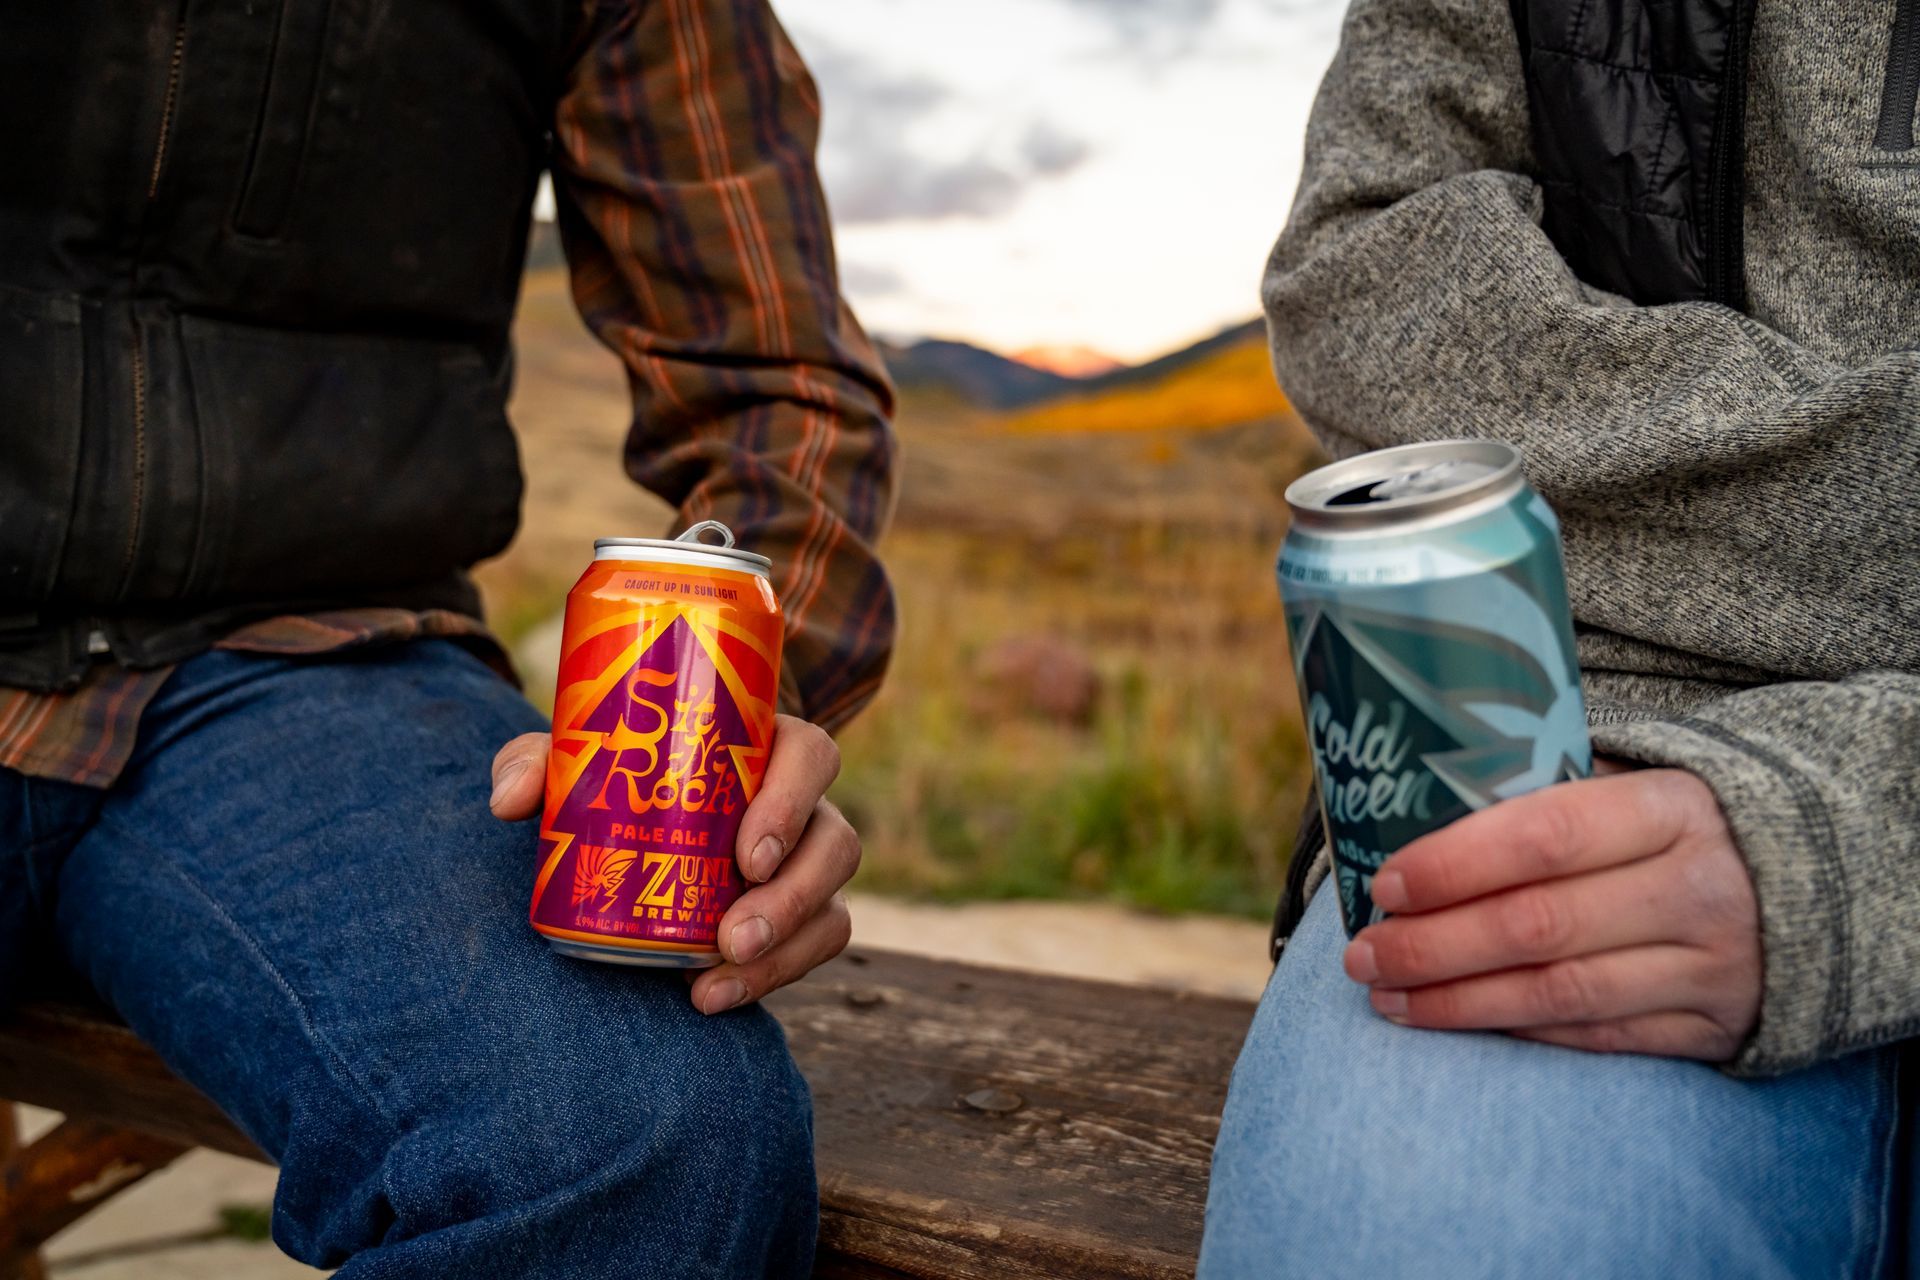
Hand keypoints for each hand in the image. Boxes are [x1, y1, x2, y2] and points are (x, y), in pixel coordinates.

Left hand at [490, 715, 858, 1014]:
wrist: (628, 833)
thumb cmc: (615, 780)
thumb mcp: (575, 764)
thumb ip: (539, 764)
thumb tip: (511, 801)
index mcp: (764, 748)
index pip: (810, 756)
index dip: (793, 803)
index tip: (747, 856)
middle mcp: (800, 807)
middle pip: (836, 840)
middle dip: (794, 894)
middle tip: (733, 935)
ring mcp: (806, 866)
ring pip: (834, 903)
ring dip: (788, 945)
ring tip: (723, 972)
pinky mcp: (801, 919)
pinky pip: (817, 946)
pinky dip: (775, 976)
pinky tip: (711, 996)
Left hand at [1342, 766, 1760, 1060]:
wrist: (1829, 877)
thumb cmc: (1683, 821)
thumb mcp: (1638, 782)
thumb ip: (1548, 796)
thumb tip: (1415, 816)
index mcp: (1673, 808)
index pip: (1544, 836)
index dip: (1456, 864)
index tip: (1386, 884)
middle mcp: (1700, 889)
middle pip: (1539, 926)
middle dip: (1433, 946)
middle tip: (1361, 954)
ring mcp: (1713, 966)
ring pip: (1560, 993)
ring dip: (1459, 1001)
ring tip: (1385, 996)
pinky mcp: (1715, 1026)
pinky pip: (1597, 1037)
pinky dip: (1519, 1031)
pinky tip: (1457, 1021)